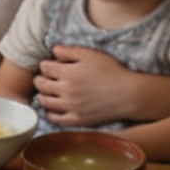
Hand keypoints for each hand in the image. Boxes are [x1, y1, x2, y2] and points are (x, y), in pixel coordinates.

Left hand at [36, 47, 169, 126]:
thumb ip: (70, 51)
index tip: (50, 64)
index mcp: (69, 73)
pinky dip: (50, 112)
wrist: (128, 94)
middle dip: (40, 78)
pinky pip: (54, 118)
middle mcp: (66, 91)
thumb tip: (53, 50)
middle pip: (41, 84)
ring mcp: (70, 107)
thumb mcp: (91, 55)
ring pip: (44, 101)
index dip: (45, 64)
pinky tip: (54, 106)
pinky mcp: (76, 119)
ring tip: (48, 91)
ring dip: (43, 94)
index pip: (45, 67)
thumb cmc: (112, 71)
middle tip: (45, 77)